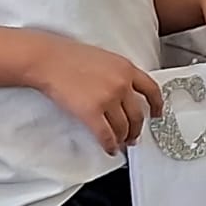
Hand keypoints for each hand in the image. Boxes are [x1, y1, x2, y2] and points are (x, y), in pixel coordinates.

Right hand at [28, 38, 163, 155]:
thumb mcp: (105, 58)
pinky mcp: (92, 112)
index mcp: (127, 69)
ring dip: (123, 139)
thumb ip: (119, 74)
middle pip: (138, 114)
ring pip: (123, 127)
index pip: (152, 90)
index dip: (157, 106)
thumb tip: (126, 92)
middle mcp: (122, 84)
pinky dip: (110, 145)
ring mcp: (108, 98)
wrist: (49, 60)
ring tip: (120, 143)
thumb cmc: (70, 57)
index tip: (157, 114)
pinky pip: (106, 135)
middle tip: (134, 136)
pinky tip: (109, 148)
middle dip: (137, 129)